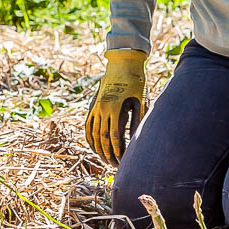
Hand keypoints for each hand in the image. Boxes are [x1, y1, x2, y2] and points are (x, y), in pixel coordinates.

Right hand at [84, 49, 146, 164]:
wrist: (123, 63)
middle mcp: (102, 109)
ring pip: (92, 133)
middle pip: (101, 138)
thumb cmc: (136, 82)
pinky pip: (87, 124)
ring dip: (97, 148)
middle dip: (107, 154)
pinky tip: (93, 145)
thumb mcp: (141, 100)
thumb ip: (138, 121)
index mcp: (114, 109)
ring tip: (103, 159)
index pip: (113, 137)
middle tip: (113, 165)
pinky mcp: (93, 104)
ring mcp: (95, 106)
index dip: (117, 151)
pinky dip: (88, 137)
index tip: (121, 161)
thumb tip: (136, 140)